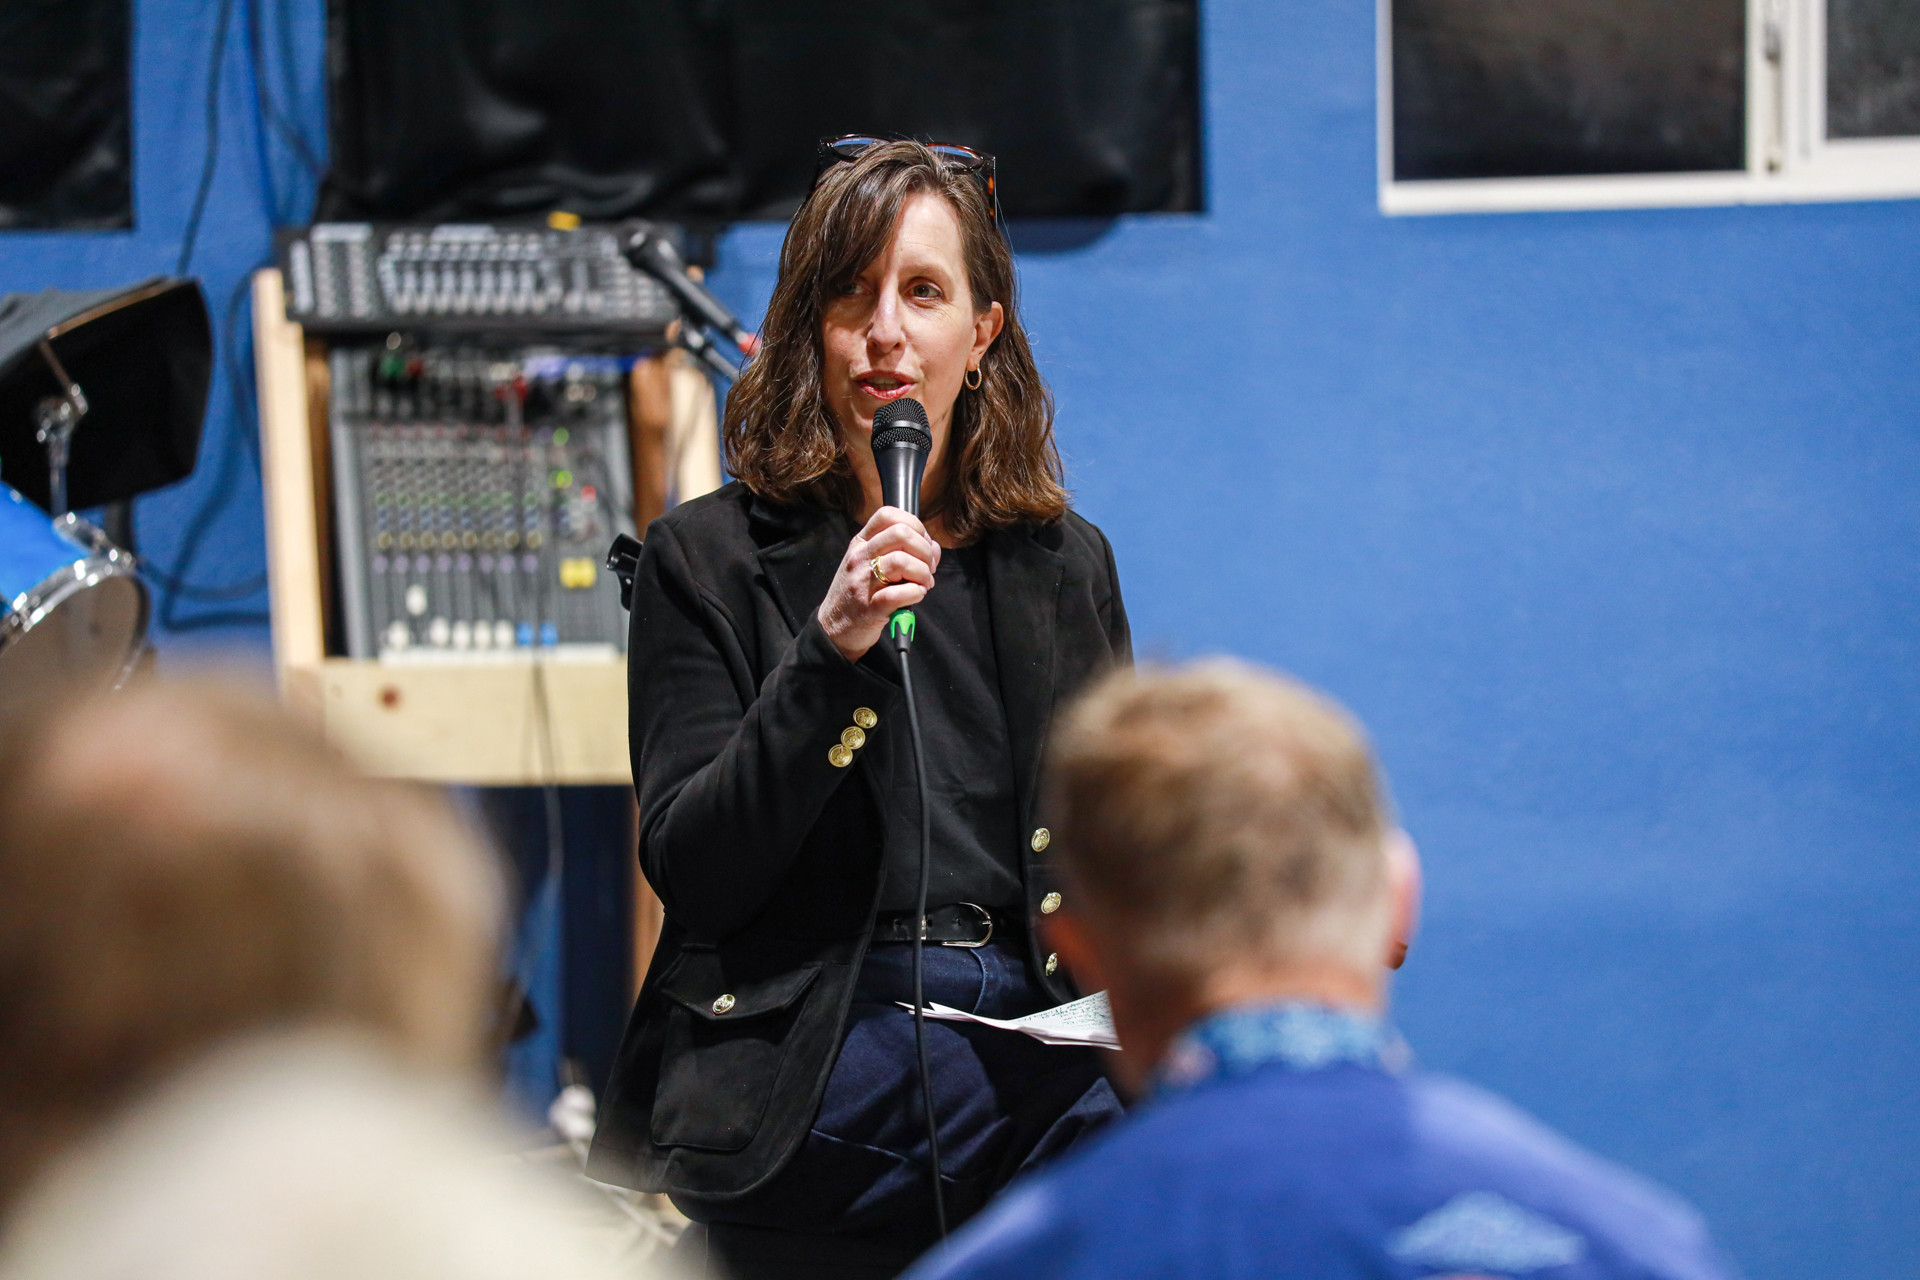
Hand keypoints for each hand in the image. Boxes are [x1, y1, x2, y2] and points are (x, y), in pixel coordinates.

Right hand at [817, 507, 940, 661]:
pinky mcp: (869, 607)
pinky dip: (916, 593)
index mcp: (861, 543)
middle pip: (901, 534)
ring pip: (901, 561)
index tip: (922, 543)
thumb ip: (903, 551)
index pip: (888, 515)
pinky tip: (916, 595)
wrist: (833, 627)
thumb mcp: (872, 565)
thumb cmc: (858, 594)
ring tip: (923, 584)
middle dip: (924, 550)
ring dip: (922, 573)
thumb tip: (934, 548)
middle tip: (927, 567)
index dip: (915, 525)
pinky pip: (898, 593)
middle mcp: (860, 557)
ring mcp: (862, 582)